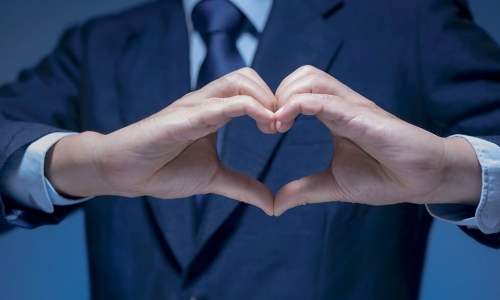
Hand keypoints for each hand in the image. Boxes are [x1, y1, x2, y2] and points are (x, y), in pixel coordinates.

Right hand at [45, 68, 276, 214]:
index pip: (251, 90)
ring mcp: (194, 106)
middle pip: (248, 76)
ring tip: (273, 126)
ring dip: (264, 99)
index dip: (273, 105)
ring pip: (238, 81)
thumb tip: (271, 203)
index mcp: (215, 113)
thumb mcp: (213, 179)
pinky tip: (264, 124)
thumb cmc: (164, 170)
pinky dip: (248, 108)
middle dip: (273, 97)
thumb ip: (243, 187)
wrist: (125, 174)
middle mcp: (206, 103)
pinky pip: (220, 103)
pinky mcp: (183, 117)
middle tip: (282, 126)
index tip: (283, 129)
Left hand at [273, 66, 481, 215]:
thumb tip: (275, 205)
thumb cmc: (384, 177)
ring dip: (285, 96)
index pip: (299, 91)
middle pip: (302, 75)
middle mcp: (341, 105)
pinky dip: (298, 104)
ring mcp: (352, 107)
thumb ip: (304, 191)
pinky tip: (284, 122)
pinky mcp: (361, 116)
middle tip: (269, 125)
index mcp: (333, 116)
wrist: (422, 180)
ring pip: (311, 78)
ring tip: (277, 124)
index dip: (276, 105)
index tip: (267, 130)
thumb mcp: (334, 185)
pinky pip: (325, 99)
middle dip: (277, 94)